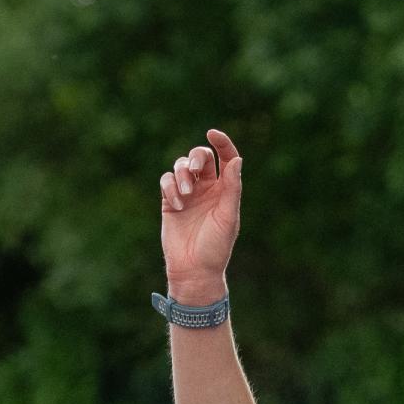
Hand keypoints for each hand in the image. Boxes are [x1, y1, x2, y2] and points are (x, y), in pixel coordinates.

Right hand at [160, 129, 241, 299]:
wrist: (194, 270)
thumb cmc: (216, 247)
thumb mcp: (228, 217)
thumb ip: (232, 188)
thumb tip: (237, 159)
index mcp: (225, 190)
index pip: (225, 158)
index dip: (222, 142)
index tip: (213, 133)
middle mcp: (207, 188)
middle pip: (200, 157)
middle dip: (196, 157)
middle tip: (196, 170)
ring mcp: (188, 194)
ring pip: (181, 166)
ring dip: (182, 174)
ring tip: (186, 194)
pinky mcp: (170, 202)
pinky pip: (166, 181)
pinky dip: (170, 187)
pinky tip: (177, 203)